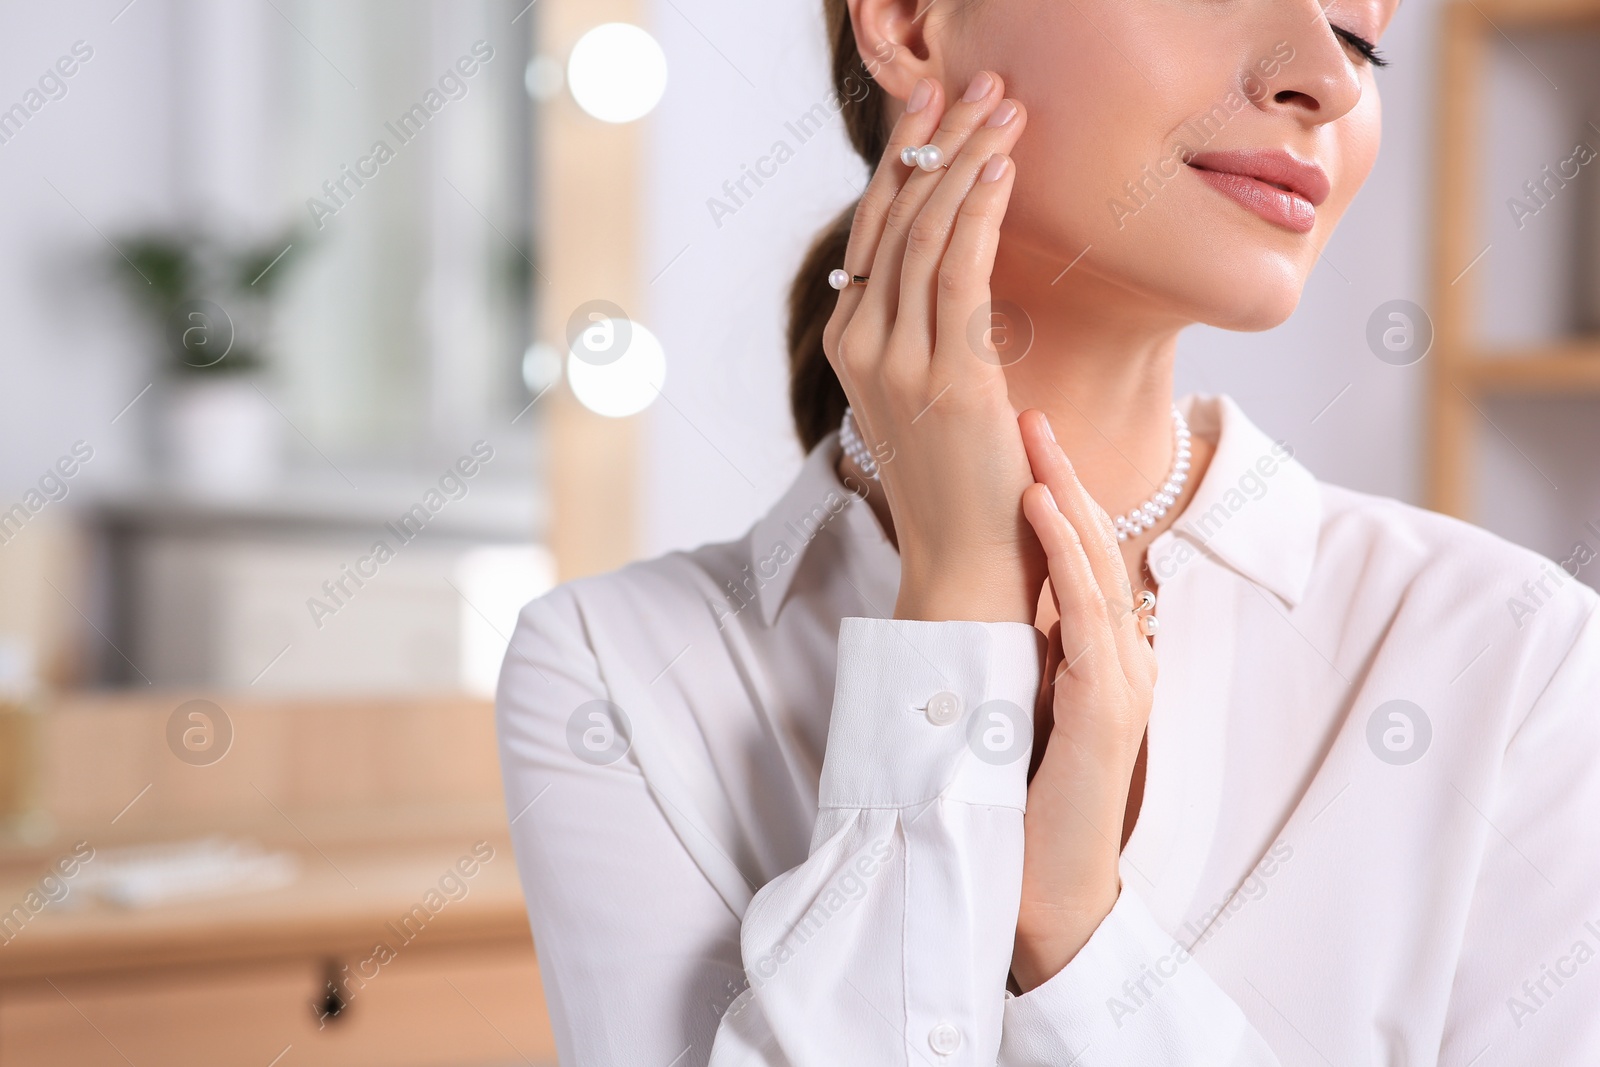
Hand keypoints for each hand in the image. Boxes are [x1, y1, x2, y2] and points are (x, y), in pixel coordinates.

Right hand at [821, 71, 1037, 623]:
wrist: (966, 567)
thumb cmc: (964, 485)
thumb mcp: (932, 396)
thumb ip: (930, 332)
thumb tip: (961, 271)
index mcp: (851, 345)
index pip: (874, 232)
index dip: (906, 163)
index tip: (939, 109)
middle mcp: (859, 346)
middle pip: (894, 218)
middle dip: (940, 144)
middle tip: (982, 83)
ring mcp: (894, 362)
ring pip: (924, 235)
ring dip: (967, 162)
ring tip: (1005, 108)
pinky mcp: (943, 378)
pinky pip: (958, 274)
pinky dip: (980, 214)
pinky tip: (1004, 168)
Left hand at [1010, 409, 1157, 992]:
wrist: (1045, 883)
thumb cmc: (1028, 799)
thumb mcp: (1023, 705)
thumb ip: (1027, 652)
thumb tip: (995, 600)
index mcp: (1106, 658)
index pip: (1085, 562)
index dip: (1060, 499)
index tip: (1027, 446)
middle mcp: (1125, 660)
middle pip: (1097, 550)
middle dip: (1064, 477)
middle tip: (1033, 416)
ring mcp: (1122, 681)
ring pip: (1096, 569)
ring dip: (1065, 499)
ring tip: (1034, 440)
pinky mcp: (1107, 707)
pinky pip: (1087, 614)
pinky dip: (1065, 556)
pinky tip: (1044, 509)